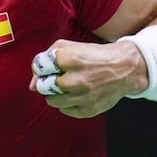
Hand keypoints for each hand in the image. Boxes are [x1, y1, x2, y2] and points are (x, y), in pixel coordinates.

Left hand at [29, 39, 146, 117]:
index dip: (43, 67)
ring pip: (52, 101)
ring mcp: (83, 97)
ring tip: (67, 86)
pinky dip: (67, 103)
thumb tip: (31, 86)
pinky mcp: (88, 110)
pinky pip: (65, 110)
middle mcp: (76, 79)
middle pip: (43, 87)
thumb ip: (45, 59)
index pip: (40, 67)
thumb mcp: (69, 46)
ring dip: (55, 93)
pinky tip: (77, 94)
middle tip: (58, 77)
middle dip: (47, 82)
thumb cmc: (93, 56)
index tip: (52, 66)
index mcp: (71, 59)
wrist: (125, 69)